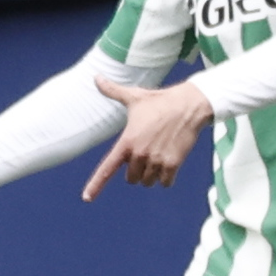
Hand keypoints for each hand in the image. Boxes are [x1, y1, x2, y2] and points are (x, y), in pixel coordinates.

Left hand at [82, 76, 210, 197]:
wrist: (188, 105)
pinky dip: (167, 178)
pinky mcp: (173, 164)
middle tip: (146, 152)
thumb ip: (113, 91)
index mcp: (127, 141)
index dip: (96, 184)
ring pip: (148, 181)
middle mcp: (140, 154)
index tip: (87, 198)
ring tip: (158, 154)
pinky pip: (166, 183)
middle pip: (131, 178)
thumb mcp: (134, 96)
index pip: (107, 167)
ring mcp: (157, 161)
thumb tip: (96, 77)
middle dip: (136, 169)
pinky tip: (169, 163)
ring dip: (152, 174)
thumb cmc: (159, 101)